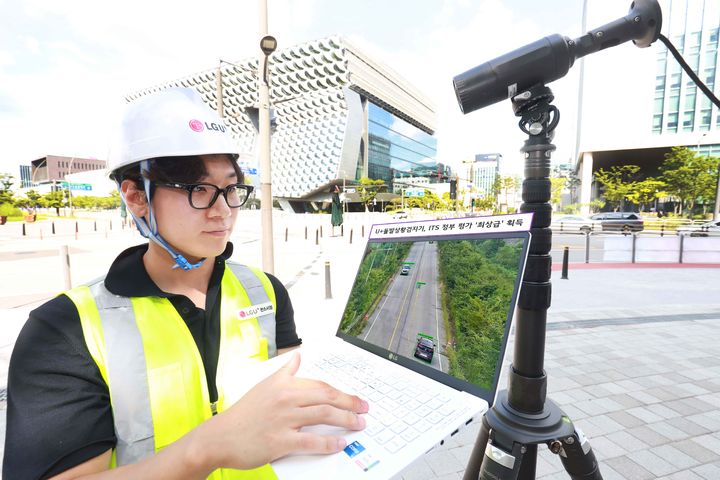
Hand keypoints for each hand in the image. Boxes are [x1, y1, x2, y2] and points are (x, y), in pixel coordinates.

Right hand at [200, 352, 368, 469]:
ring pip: (323, 415)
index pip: (321, 385)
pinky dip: (329, 442)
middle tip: (364, 409)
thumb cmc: (244, 413)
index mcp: (284, 384)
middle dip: (350, 403)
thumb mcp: (265, 384)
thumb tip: (298, 357)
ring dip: (346, 420)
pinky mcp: (280, 441)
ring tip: (358, 424)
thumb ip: (285, 371)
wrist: (220, 436)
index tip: (355, 398)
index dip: (342, 392)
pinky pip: (311, 441)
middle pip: (327, 397)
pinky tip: (340, 443)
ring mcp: (284, 420)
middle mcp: (286, 398)